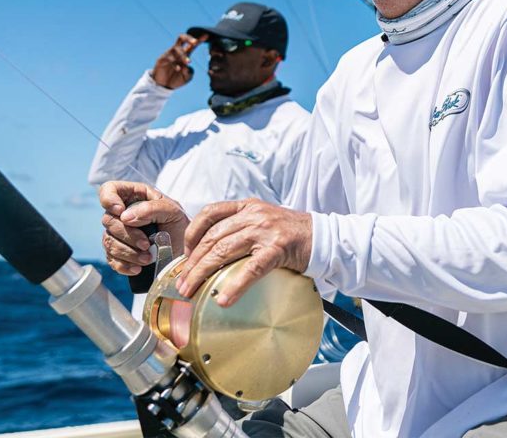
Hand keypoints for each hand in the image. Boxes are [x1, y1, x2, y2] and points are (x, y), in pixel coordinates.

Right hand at [99, 180, 189, 275]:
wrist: (184, 250)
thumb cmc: (179, 225)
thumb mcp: (173, 211)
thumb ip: (151, 208)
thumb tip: (124, 216)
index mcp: (134, 196)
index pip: (109, 189)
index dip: (109, 199)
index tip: (120, 211)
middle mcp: (122, 214)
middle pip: (108, 220)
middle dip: (127, 235)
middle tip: (146, 244)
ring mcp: (118, 234)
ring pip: (108, 241)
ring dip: (128, 252)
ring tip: (148, 258)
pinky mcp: (118, 253)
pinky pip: (111, 259)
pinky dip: (124, 265)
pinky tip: (138, 268)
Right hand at [151, 33, 206, 88]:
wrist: (163, 85)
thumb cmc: (177, 78)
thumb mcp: (187, 77)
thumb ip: (189, 72)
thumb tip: (186, 67)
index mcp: (185, 54)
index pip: (192, 45)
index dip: (199, 40)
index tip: (207, 35)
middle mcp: (177, 51)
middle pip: (182, 38)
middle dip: (188, 38)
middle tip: (195, 42)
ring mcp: (169, 54)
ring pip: (176, 49)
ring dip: (183, 56)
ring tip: (188, 62)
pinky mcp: (161, 59)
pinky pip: (169, 58)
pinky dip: (175, 63)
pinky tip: (178, 69)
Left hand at [175, 199, 312, 306]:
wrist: (324, 236)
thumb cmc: (293, 232)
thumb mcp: (264, 219)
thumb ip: (241, 227)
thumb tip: (213, 251)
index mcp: (248, 206)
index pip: (210, 213)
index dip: (192, 233)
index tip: (184, 253)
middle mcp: (254, 214)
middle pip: (212, 237)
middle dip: (192, 262)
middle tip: (182, 282)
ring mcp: (265, 230)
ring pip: (224, 250)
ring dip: (202, 272)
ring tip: (192, 289)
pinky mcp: (278, 248)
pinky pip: (250, 269)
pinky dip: (234, 286)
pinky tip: (224, 299)